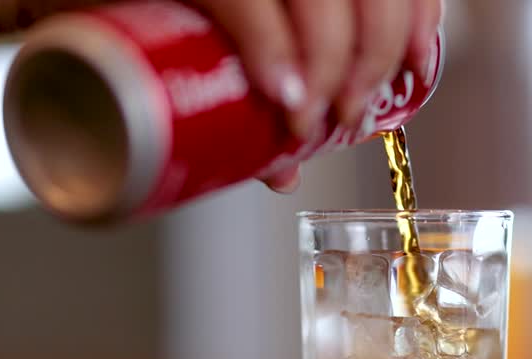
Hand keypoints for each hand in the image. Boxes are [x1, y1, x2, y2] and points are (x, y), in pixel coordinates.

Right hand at [2, 1, 442, 193]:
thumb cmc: (115, 15)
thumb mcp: (203, 45)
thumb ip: (247, 84)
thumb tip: (286, 169)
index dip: (417, 16)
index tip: (414, 72)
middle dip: (374, 58)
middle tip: (345, 117)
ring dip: (331, 63)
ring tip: (310, 121)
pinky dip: (271, 49)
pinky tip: (287, 95)